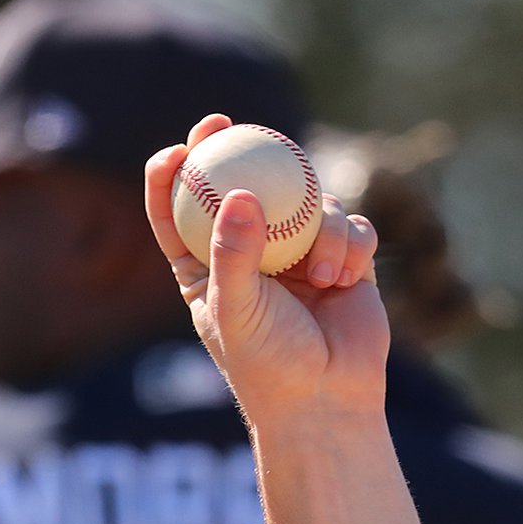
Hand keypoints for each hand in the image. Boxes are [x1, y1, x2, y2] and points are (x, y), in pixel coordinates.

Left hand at [146, 114, 387, 418]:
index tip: (175, 149)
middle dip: (233, 148)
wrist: (326, 400)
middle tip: (225, 122)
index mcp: (206, 269)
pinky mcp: (344, 257)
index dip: (172, 176)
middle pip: (241, 185)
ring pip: (308, 201)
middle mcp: (252, 253)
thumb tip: (239, 196)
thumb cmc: (268, 364)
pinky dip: (350, 245)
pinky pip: (351, 225)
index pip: (178, 214)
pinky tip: (345, 277)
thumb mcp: (238, 310)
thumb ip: (234, 255)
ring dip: (319, 229)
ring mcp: (299, 252)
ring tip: (319, 276)